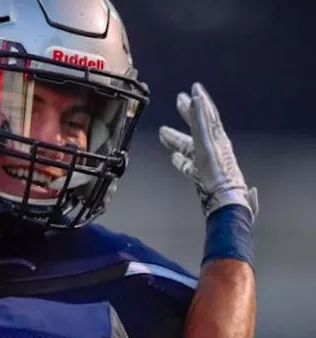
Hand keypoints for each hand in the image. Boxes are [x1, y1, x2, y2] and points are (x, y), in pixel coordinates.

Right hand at [159, 82, 257, 219]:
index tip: (194, 88)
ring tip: (163, 132)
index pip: (208, 114)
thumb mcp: (207, 143)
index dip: (201, 100)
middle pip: (198, 127)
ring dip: (176, 137)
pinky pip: (188, 163)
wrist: (224, 199)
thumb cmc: (216, 174)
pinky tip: (174, 158)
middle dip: (187, 114)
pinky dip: (180, 158)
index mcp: (216, 138)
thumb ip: (201, 121)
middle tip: (178, 101)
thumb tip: (196, 98)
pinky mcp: (201, 175)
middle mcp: (213, 147)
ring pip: (189, 144)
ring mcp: (207, 161)